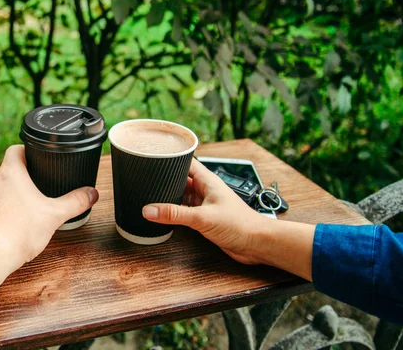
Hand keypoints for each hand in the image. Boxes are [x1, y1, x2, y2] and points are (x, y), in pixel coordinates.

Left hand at [0, 145, 98, 263]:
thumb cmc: (17, 230)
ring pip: (5, 188)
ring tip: (36, 200)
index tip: (41, 154)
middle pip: (12, 169)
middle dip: (28, 173)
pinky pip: (0, 206)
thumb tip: (91, 194)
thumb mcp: (54, 214)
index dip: (29, 149)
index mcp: (11, 172)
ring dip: (19, 192)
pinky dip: (12, 209)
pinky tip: (24, 220)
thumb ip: (75, 202)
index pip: (16, 149)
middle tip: (44, 178)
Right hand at [142, 159, 270, 264]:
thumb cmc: (241, 224)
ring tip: (149, 197)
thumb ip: (175, 214)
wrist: (257, 244)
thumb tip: (149, 210)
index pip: (184, 162)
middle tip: (144, 181)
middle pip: (179, 179)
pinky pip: (184, 211)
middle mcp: (205, 189)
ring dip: (168, 198)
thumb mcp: (202, 217)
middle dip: (164, 181)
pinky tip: (164, 216)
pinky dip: (174, 212)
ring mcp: (204, 203)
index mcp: (207, 180)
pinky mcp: (204, 218)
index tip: (151, 158)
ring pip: (180, 196)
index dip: (169, 159)